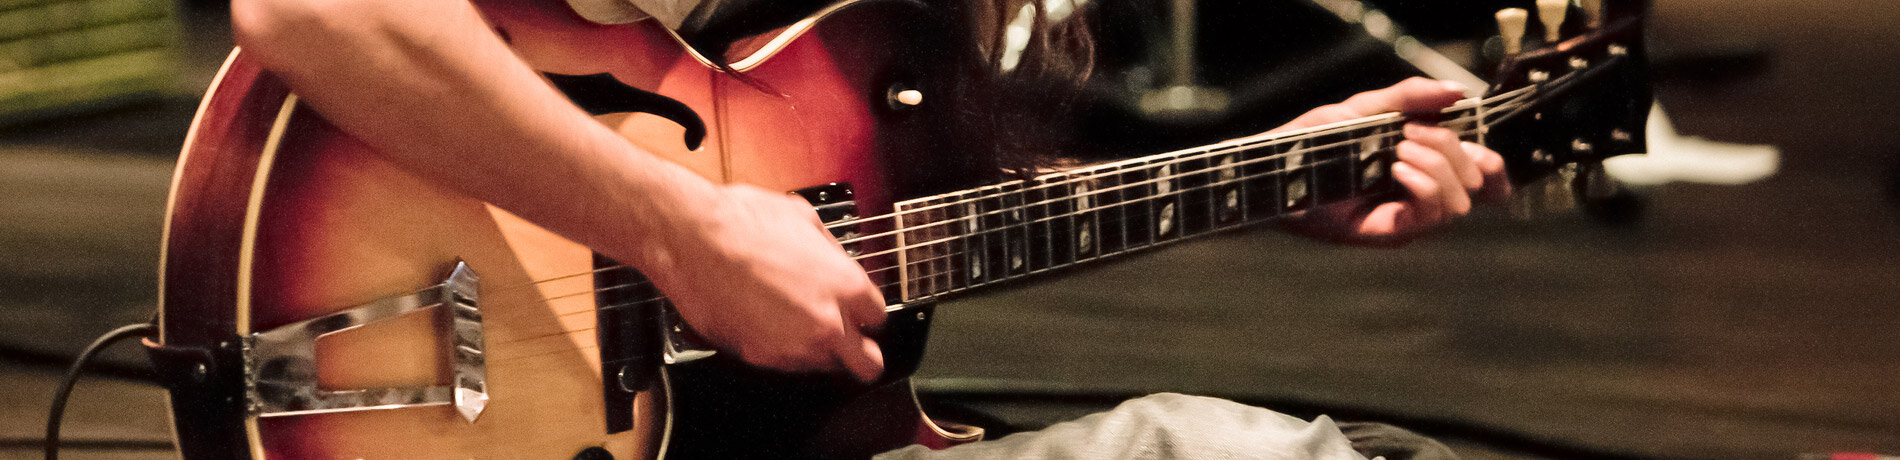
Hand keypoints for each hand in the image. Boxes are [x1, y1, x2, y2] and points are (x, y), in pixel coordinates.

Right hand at [641, 184, 885, 381]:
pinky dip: (781, 348)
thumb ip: (831, 252)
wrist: (691, 239)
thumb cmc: (741, 222)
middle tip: (848, 341)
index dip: (866, 312)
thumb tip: (836, 262)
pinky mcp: (759, 357)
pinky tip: (766, 320)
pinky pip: (785, 363)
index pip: (878, 318)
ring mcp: (792, 346)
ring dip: (816, 348)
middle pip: (866, 363)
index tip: (857, 310)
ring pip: (823, 366)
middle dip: (861, 353)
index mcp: (845, 286)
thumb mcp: (805, 218)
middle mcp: (825, 323)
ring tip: (792, 319)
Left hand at [1277, 78, 1510, 244]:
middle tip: (1408, 132)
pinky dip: (1423, 186)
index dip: (1494, 162)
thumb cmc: (1317, 140)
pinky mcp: (1391, 233)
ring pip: (1459, 202)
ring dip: (1438, 167)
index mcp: (1427, 167)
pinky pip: (1430, 216)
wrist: (1279, 165)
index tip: (1470, 135)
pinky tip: (1396, 167)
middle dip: (1452, 148)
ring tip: (1398, 149)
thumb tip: (1458, 90)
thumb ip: (1411, 96)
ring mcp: (1409, 218)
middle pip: (1477, 182)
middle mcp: (1424, 197)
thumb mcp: (1367, 107)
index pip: (1488, 177)